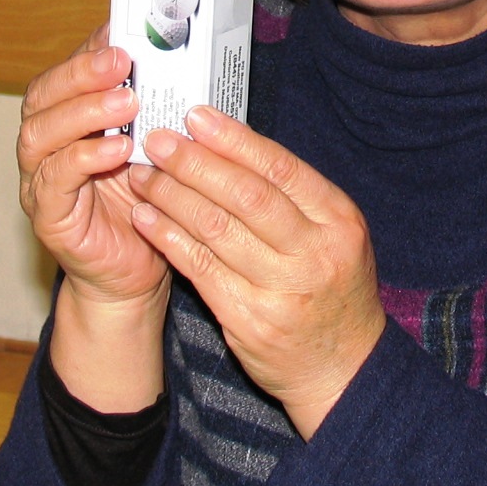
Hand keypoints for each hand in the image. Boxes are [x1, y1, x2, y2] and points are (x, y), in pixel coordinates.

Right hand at [17, 28, 168, 410]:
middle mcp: (45, 143)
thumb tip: (180, 54)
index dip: (89, 48)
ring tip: (124, 103)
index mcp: (68, 117)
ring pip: (40, 133)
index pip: (67, 71)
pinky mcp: (48, 215)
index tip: (122, 31)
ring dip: (83, 113)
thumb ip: (156, 104)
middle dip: (82, 73)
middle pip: (43, 95)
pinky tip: (115, 151)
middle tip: (122, 61)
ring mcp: (40, 179)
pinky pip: (54, 181)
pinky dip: (82, 160)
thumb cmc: (149, 201)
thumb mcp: (156, 142)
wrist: (137, 273)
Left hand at [126, 107, 386, 439]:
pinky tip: (147, 219)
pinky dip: (170, 239)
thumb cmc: (333, 289)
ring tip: (143, 175)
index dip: (234, 140)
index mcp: (339, 221)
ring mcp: (282, 290)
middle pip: (247, 196)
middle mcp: (314, 253)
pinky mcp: (250, 321)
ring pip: (217, 231)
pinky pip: (201, 270)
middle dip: (196, 163)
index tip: (196, 116)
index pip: (281, 169)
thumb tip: (231, 144)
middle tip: (158, 140)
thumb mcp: (335, 236)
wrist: (343, 369)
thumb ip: (293, 197)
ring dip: (173, 197)